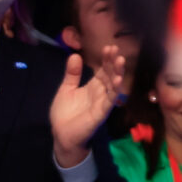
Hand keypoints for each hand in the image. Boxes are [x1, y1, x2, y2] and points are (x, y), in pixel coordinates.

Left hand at [49, 43, 127, 164]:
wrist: (61, 134)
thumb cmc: (65, 113)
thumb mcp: (66, 89)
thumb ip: (72, 74)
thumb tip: (75, 55)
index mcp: (93, 86)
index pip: (103, 70)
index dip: (106, 59)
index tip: (108, 47)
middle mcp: (101, 93)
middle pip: (110, 75)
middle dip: (114, 62)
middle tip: (115, 49)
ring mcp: (102, 102)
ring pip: (114, 86)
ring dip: (118, 73)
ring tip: (120, 61)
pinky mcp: (101, 113)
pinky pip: (110, 100)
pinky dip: (115, 91)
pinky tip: (118, 80)